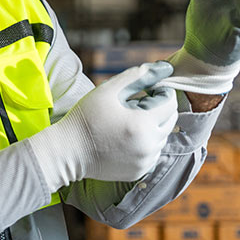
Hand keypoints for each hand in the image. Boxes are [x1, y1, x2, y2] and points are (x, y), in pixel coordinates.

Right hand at [27, 62, 177, 189]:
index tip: (145, 90)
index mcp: (143, 124)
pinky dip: (146, 143)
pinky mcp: (140, 171)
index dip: (160, 91)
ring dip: (152, 125)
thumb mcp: (109, 90)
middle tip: (135, 104)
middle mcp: (149, 146)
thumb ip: (138, 76)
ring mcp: (145, 161)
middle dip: (159, 108)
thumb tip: (165, 68)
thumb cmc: (87, 117)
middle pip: (170, 120)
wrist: (69, 151)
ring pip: (162, 137)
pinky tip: (125, 137)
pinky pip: (153, 153)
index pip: (170, 102)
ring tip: (127, 121)